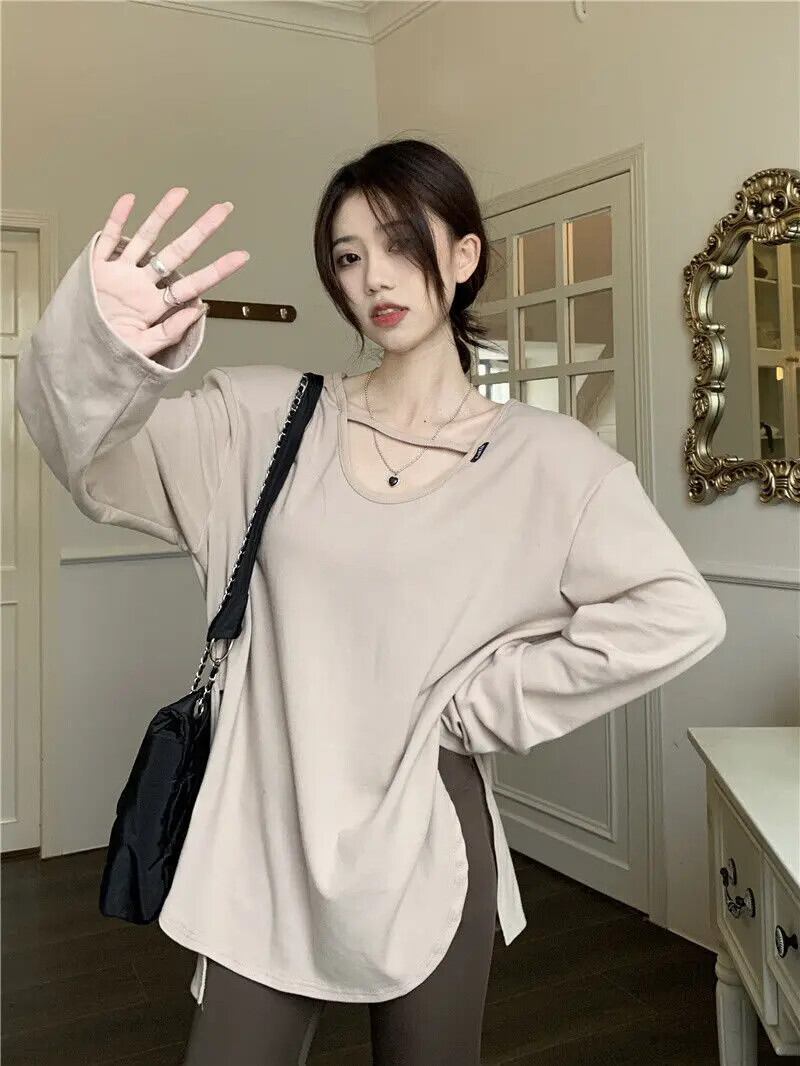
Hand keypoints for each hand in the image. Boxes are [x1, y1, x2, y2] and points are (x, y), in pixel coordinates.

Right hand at [91, 188, 248, 359]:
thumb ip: (170, 332)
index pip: (193, 284)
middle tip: (224, 210)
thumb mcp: (143, 350)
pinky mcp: (97, 268)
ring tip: (181, 193)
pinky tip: (130, 200)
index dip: (217, 269)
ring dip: (163, 215)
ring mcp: (121, 274)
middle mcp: (143, 285)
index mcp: (157, 306)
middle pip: (177, 253)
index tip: (242, 256)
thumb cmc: (111, 355)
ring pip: (146, 238)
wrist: (77, 355)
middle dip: (201, 231)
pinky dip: (118, 219)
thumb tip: (199, 309)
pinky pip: (110, 239)